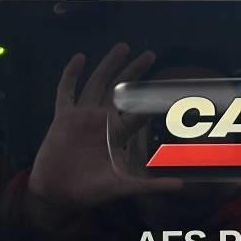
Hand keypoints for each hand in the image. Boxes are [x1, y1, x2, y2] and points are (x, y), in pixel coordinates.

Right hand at [27, 43, 180, 215]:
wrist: (59, 194)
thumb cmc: (91, 191)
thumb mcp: (124, 186)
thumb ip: (151, 185)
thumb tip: (181, 186)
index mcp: (118, 133)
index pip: (139, 111)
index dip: (153, 99)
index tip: (168, 88)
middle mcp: (102, 120)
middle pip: (121, 89)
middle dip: (135, 71)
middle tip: (150, 55)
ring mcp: (83, 116)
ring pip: (98, 83)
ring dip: (109, 65)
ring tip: (123, 47)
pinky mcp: (64, 117)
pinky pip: (67, 91)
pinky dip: (72, 75)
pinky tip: (80, 58)